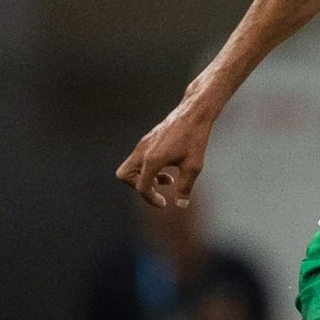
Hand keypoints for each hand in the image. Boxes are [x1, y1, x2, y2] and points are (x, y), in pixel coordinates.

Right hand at [116, 90, 215, 207]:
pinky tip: (168, 168)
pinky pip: (139, 159)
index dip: (151, 199)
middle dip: (138, 186)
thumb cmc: (195, 138)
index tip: (164, 204)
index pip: (141, 187)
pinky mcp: (147, 140)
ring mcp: (143, 144)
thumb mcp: (193, 166)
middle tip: (158, 188)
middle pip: (124, 175)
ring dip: (145, 177)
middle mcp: (142, 151)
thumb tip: (181, 205)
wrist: (194, 113)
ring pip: (131, 166)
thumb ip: (185, 187)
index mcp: (152, 159)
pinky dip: (149, 168)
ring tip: (168, 180)